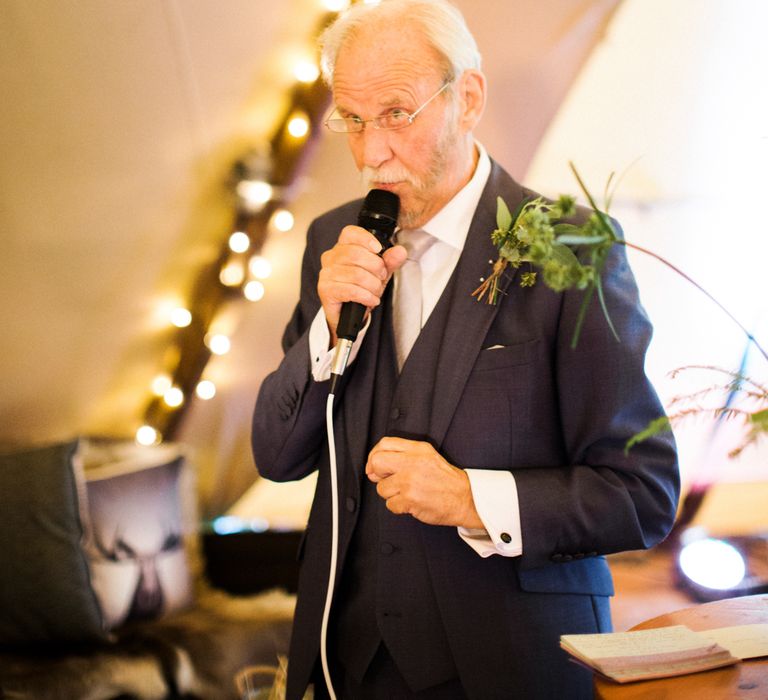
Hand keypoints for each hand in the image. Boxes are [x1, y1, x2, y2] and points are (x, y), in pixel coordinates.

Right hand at [318, 226, 406, 344]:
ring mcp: (326, 273)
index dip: (366, 239)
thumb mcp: (379, 273)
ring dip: (373, 285)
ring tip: (375, 291)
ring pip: (356, 274)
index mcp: (342, 248)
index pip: (350, 233)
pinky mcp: (326, 289)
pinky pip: (351, 290)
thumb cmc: (360, 289)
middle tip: (381, 277)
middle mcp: (331, 258)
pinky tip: (371, 300)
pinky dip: (366, 296)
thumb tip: (400, 251)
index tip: (379, 249)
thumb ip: (389, 261)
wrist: (347, 315)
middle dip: (376, 267)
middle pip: (356, 254)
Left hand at [366, 437, 483, 528]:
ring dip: (391, 494)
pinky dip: (398, 507)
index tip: (376, 466)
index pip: (384, 444)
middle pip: (377, 462)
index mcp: (417, 449)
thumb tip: (373, 467)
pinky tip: (411, 502)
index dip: (375, 455)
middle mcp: (412, 462)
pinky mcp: (410, 499)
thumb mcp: (427, 456)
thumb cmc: (445, 479)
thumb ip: (402, 455)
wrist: (465, 498)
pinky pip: (390, 505)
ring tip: (406, 492)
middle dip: (377, 474)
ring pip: (381, 488)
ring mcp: (410, 481)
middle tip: (388, 480)